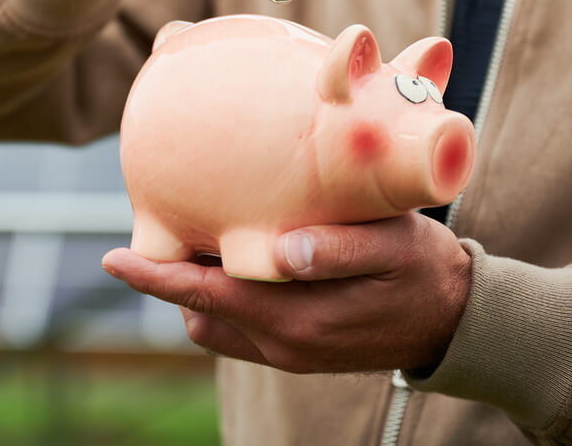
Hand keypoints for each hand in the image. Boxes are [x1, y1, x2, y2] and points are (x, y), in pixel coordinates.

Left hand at [101, 213, 471, 373]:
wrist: (457, 320)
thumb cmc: (422, 269)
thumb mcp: (390, 246)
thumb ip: (335, 250)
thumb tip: (279, 250)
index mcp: (298, 321)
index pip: (206, 299)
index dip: (157, 278)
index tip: (113, 258)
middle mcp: (284, 345)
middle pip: (200, 312)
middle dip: (174, 276)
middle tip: (172, 219)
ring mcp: (288, 353)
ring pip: (215, 323)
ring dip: (200, 287)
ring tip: (207, 235)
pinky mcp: (295, 350)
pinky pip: (238, 328)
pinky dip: (224, 298)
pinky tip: (241, 259)